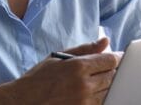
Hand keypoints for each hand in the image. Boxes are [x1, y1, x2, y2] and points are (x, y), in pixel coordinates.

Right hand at [0, 38, 119, 104]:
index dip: (116, 57)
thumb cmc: (38, 78)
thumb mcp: (58, 58)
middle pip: (112, 76)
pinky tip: (92, 91)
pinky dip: (101, 96)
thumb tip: (105, 41)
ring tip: (95, 80)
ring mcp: (84, 101)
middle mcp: (84, 84)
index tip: (117, 57)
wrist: (23, 101)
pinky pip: (101, 103)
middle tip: (105, 68)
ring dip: (107, 84)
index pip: (110, 60)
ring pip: (109, 90)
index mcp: (78, 66)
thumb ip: (84, 49)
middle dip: (112, 70)